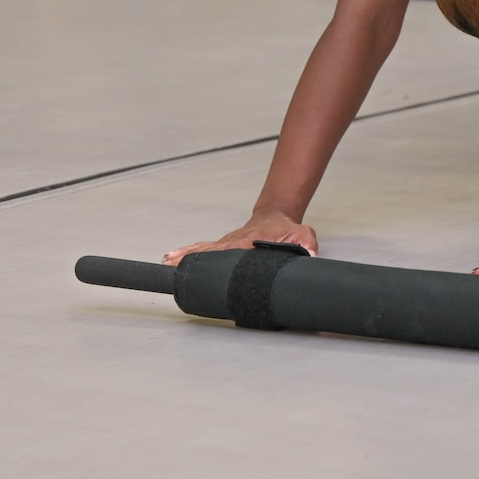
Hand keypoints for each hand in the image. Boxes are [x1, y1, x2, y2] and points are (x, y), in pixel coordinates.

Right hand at [163, 212, 319, 265]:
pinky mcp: (223, 245)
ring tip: (167, 261)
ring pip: (203, 249)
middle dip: (191, 256)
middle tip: (172, 262)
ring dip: (185, 255)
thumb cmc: (286, 228)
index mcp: (248, 240)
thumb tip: (311, 256)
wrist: (276, 215)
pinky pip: (203, 249)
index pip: (230, 250)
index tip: (203, 263)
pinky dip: (188, 253)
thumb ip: (307, 243)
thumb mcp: (302, 234)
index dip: (216, 257)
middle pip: (209, 250)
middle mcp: (233, 241)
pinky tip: (173, 257)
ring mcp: (226, 242)